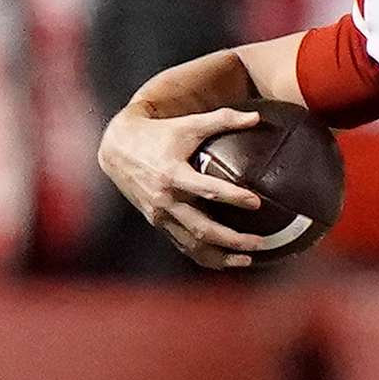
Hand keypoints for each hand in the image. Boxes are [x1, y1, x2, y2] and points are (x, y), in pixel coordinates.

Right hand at [96, 103, 267, 269]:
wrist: (117, 148)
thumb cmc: (158, 134)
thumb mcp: (188, 124)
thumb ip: (223, 119)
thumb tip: (258, 117)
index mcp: (173, 174)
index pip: (207, 190)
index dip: (233, 197)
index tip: (256, 202)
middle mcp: (165, 199)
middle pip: (202, 228)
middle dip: (232, 239)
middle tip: (261, 242)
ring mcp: (160, 215)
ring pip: (193, 244)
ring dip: (221, 256)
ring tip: (249, 259)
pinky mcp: (158, 223)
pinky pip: (183, 246)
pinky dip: (204, 258)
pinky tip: (226, 262)